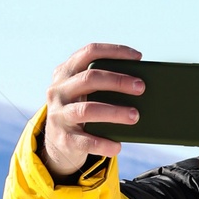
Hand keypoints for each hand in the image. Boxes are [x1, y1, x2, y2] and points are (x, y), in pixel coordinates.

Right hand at [41, 43, 141, 177]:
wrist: (58, 143)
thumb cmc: (82, 111)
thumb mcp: (86, 94)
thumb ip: (103, 85)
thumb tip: (140, 86)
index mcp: (66, 73)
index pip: (89, 52)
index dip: (114, 51)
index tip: (138, 57)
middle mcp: (58, 90)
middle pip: (89, 78)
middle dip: (118, 81)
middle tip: (141, 88)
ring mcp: (58, 114)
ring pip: (87, 110)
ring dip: (114, 112)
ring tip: (135, 116)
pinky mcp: (63, 138)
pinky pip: (85, 141)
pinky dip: (104, 144)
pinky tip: (118, 146)